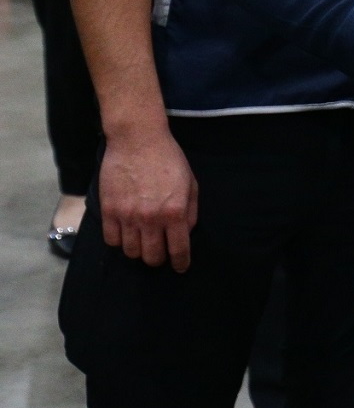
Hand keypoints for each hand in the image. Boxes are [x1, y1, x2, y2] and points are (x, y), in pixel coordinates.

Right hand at [98, 125, 198, 271]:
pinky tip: (126, 233)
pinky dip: (119, 241)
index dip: (181, 262)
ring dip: (138, 251)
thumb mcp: (191, 183)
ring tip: (142, 242)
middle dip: (158, 259)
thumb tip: (186, 232)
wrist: (138, 140)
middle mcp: (150, 218)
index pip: (178, 249)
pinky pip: (111, 240)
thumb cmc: (169, 159)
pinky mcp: (108, 210)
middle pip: (152, 257)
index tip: (180, 267)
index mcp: (175, 212)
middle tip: (160, 253)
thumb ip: (191, 211)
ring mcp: (127, 216)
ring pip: (130, 252)